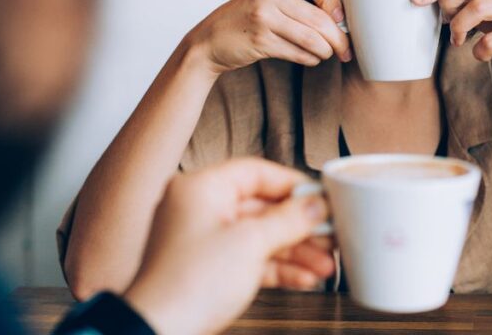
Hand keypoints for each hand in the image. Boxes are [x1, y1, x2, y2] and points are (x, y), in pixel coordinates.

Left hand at [123, 159, 333, 334]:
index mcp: (200, 189)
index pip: (256, 172)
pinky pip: (250, 259)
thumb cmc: (188, 285)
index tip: (322, 197)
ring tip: (325, 263)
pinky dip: (277, 267)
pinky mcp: (209, 269)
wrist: (161, 332)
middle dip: (300, 225)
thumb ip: (288, 220)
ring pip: (259, 236)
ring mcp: (203, 241)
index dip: (293, 185)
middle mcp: (199, 209)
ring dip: (295, 250)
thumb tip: (316, 205)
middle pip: (262, 207)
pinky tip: (305, 278)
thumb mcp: (249, 244)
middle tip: (330, 233)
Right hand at [189, 0, 351, 76]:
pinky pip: (298, 53)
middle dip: (338, 38)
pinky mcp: (260, 42)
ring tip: (328, 54)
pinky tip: (311, 58)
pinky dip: (310, 59)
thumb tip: (340, 18)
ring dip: (326, 51)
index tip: (339, 17)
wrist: (209, 40)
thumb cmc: (246, 20)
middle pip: (318, 17)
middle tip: (346, 49)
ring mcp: (263, 18)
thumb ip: (297, 2)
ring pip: (311, 38)